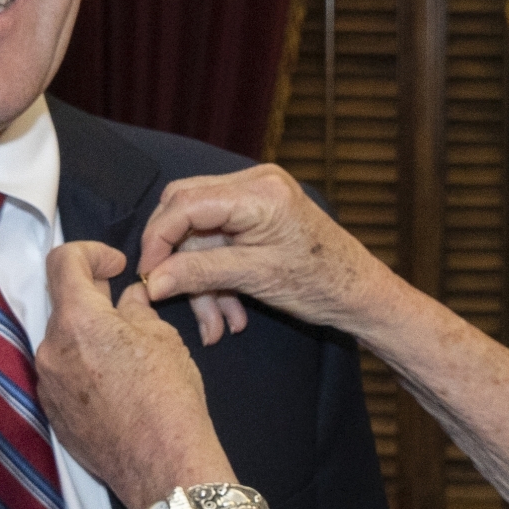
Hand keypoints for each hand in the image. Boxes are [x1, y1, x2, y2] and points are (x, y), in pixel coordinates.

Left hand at [37, 241, 232, 508]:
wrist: (162, 466)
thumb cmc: (170, 396)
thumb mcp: (163, 339)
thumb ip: (136, 310)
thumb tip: (128, 300)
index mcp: (78, 320)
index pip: (62, 262)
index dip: (90, 253)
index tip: (114, 266)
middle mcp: (51, 349)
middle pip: (62, 306)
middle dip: (92, 300)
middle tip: (125, 309)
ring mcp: (47, 385)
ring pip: (62, 343)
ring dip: (87, 337)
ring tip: (124, 353)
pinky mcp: (52, 414)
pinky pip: (62, 376)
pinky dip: (83, 368)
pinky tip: (114, 385)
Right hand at [136, 165, 395, 344]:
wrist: (362, 294)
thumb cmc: (321, 284)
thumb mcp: (254, 279)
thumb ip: (199, 274)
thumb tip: (151, 282)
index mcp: (258, 192)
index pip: (184, 204)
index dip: (158, 240)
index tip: (147, 276)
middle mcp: (256, 182)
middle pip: (186, 212)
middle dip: (179, 260)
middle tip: (169, 295)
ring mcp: (258, 197)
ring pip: (202, 234)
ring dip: (202, 279)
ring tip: (216, 326)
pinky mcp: (260, 215)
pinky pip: (222, 240)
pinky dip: (218, 275)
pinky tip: (229, 314)